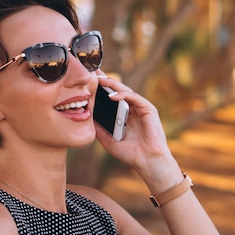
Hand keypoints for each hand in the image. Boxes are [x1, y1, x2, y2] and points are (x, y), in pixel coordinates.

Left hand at [94, 72, 181, 189]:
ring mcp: (141, 108)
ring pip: (125, 91)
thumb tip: (85, 116)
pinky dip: (123, 95)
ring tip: (99, 80)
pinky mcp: (148, 109)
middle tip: (92, 72)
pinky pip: (134, 97)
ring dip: (112, 84)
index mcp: (123, 115)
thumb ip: (98, 128)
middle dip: (105, 80)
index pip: (111, 97)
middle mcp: (132, 109)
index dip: (100, 89)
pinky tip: (111, 96)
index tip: (87, 82)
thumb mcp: (107, 140)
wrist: (146, 162)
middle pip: (117, 90)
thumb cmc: (129, 154)